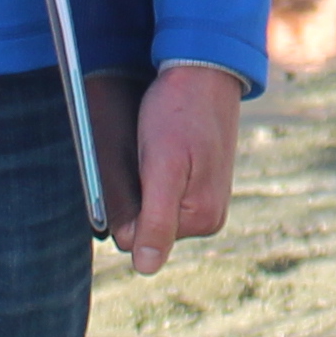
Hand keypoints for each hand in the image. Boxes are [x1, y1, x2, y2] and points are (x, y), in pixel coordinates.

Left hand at [118, 64, 243, 276]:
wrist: (201, 69)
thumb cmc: (179, 112)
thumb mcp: (163, 166)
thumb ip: (156, 220)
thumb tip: (146, 267)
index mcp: (202, 219)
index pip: (139, 239)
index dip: (127, 205)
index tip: (139, 167)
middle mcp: (208, 216)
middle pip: (146, 226)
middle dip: (136, 194)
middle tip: (147, 153)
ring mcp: (204, 198)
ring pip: (150, 208)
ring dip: (142, 181)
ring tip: (154, 147)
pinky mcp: (198, 181)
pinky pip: (160, 191)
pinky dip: (151, 172)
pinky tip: (159, 148)